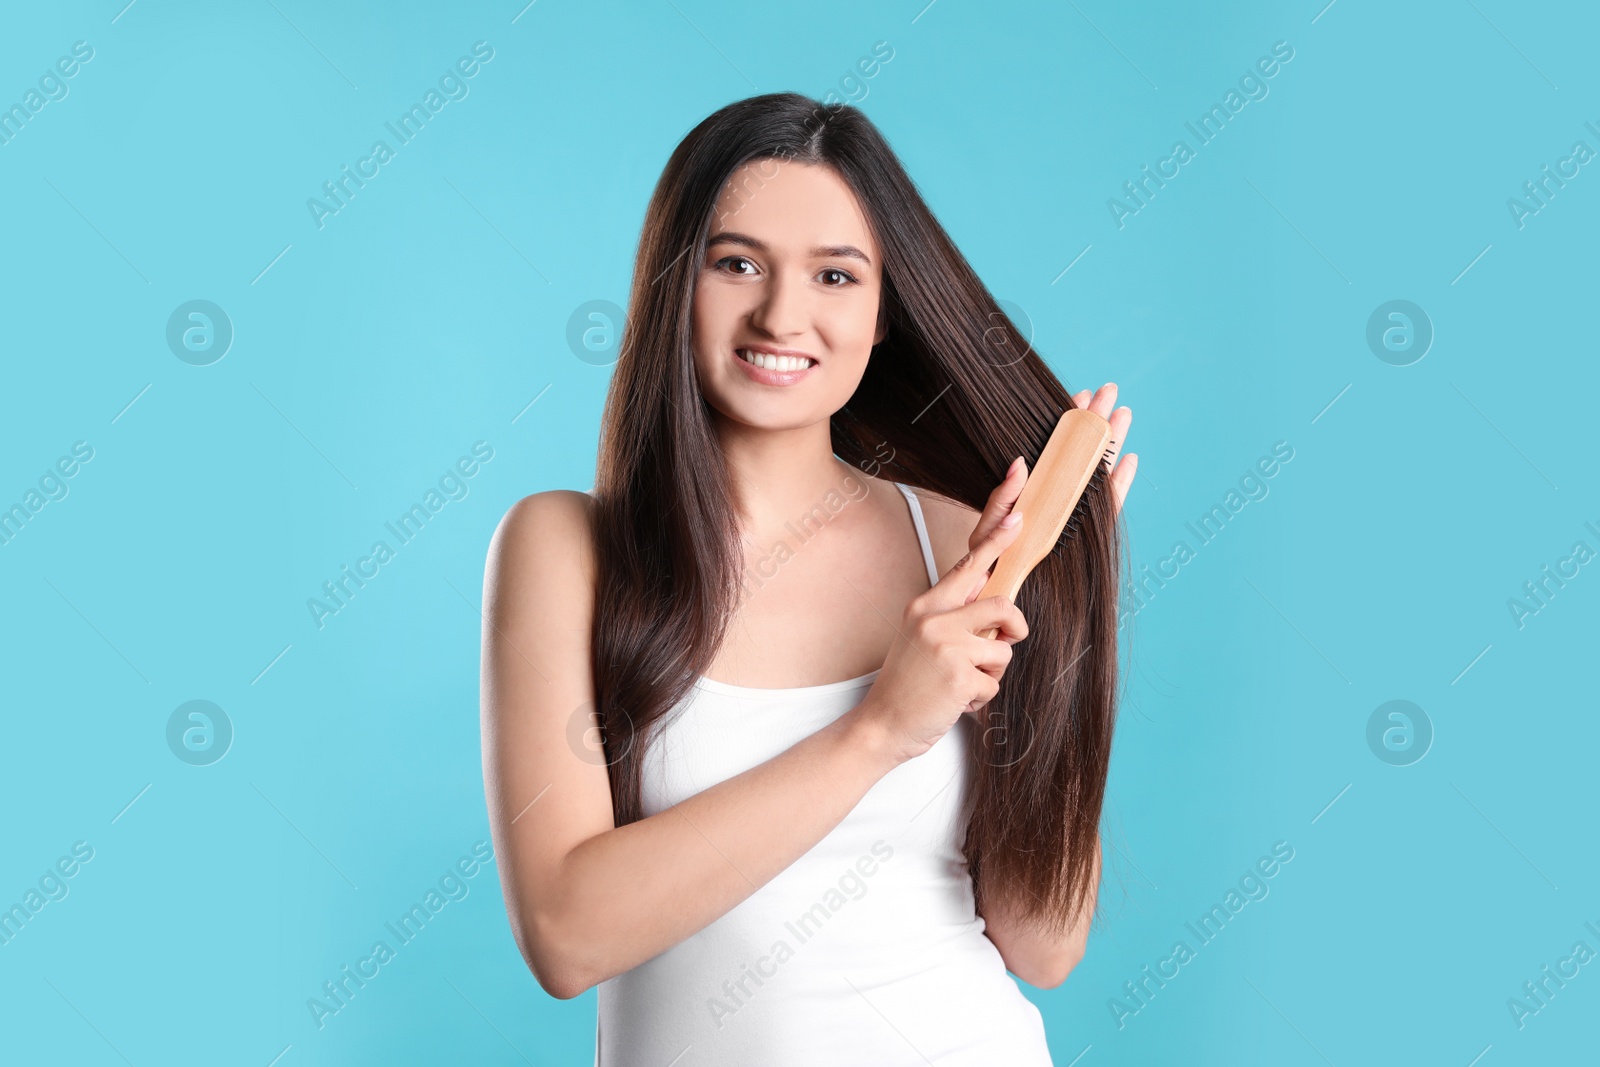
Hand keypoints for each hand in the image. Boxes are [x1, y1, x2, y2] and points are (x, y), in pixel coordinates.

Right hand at [848, 480, 1030, 766]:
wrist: (881, 724)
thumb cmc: (907, 684)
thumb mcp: (922, 637)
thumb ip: (953, 613)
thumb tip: (988, 584)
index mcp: (926, 606)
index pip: (968, 566)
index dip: (997, 540)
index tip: (1018, 517)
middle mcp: (934, 619)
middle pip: (1003, 608)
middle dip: (1014, 630)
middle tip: (1003, 643)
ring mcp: (946, 647)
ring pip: (1003, 650)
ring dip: (991, 673)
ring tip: (961, 683)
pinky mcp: (958, 676)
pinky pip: (994, 682)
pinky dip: (981, 698)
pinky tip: (955, 701)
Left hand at [963, 384, 1136, 558]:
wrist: (1004, 591)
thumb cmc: (990, 561)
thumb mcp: (987, 527)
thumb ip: (1002, 497)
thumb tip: (1020, 463)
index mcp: (1032, 489)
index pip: (1054, 448)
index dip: (1067, 422)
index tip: (1077, 397)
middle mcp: (1056, 495)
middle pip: (1081, 452)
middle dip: (1095, 421)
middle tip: (1107, 392)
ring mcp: (1074, 512)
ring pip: (1098, 472)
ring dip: (1112, 442)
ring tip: (1123, 415)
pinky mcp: (1088, 533)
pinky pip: (1108, 507)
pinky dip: (1119, 485)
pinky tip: (1128, 460)